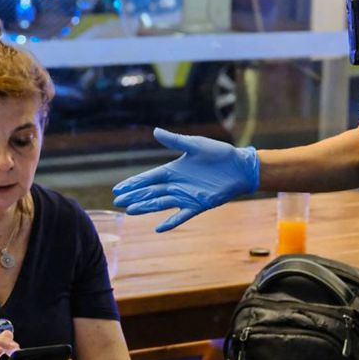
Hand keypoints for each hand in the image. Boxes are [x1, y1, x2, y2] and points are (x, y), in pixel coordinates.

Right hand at [112, 128, 259, 231]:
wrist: (240, 167)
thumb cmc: (219, 154)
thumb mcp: (196, 144)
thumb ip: (175, 140)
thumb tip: (155, 131)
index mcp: (174, 169)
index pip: (148, 177)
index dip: (133, 183)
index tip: (118, 189)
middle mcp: (177, 184)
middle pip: (150, 192)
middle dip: (134, 196)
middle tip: (118, 202)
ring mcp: (186, 196)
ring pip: (161, 203)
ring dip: (146, 207)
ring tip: (130, 212)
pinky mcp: (198, 205)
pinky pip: (181, 215)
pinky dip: (170, 222)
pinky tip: (158, 228)